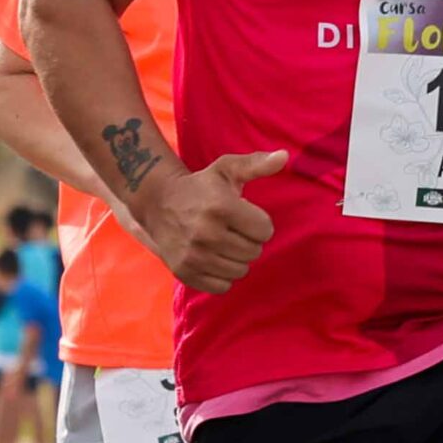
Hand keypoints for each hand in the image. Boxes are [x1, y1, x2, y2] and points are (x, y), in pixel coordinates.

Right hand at [141, 151, 286, 294]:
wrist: (158, 202)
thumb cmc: (201, 186)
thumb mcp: (227, 169)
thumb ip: (257, 164)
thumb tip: (284, 156)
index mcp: (220, 207)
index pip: (265, 230)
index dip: (259, 223)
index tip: (245, 216)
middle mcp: (206, 233)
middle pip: (254, 252)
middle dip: (249, 241)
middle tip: (233, 230)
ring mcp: (193, 255)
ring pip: (241, 270)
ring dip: (237, 258)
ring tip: (223, 243)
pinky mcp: (184, 272)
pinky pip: (223, 286)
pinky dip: (223, 275)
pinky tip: (214, 257)